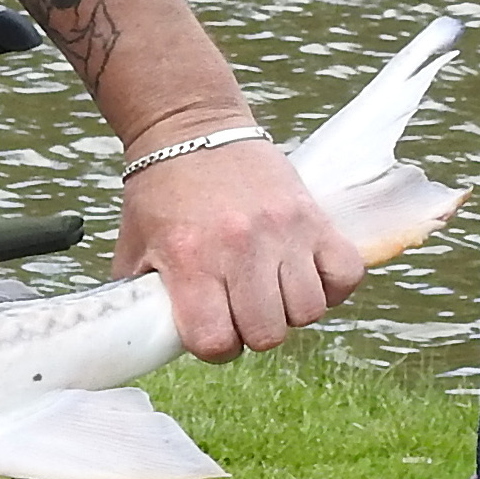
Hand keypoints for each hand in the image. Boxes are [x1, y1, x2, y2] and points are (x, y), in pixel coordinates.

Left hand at [110, 133, 364, 363]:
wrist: (192, 130)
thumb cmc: (160, 194)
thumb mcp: (133, 251)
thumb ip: (142, 299)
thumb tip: (148, 340)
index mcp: (191, 261)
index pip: (216, 341)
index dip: (214, 348)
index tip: (211, 333)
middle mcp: (241, 249)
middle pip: (268, 332)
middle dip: (253, 334)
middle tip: (240, 313)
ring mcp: (284, 232)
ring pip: (308, 310)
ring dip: (289, 312)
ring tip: (270, 293)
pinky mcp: (314, 216)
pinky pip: (346, 274)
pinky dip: (330, 287)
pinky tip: (303, 277)